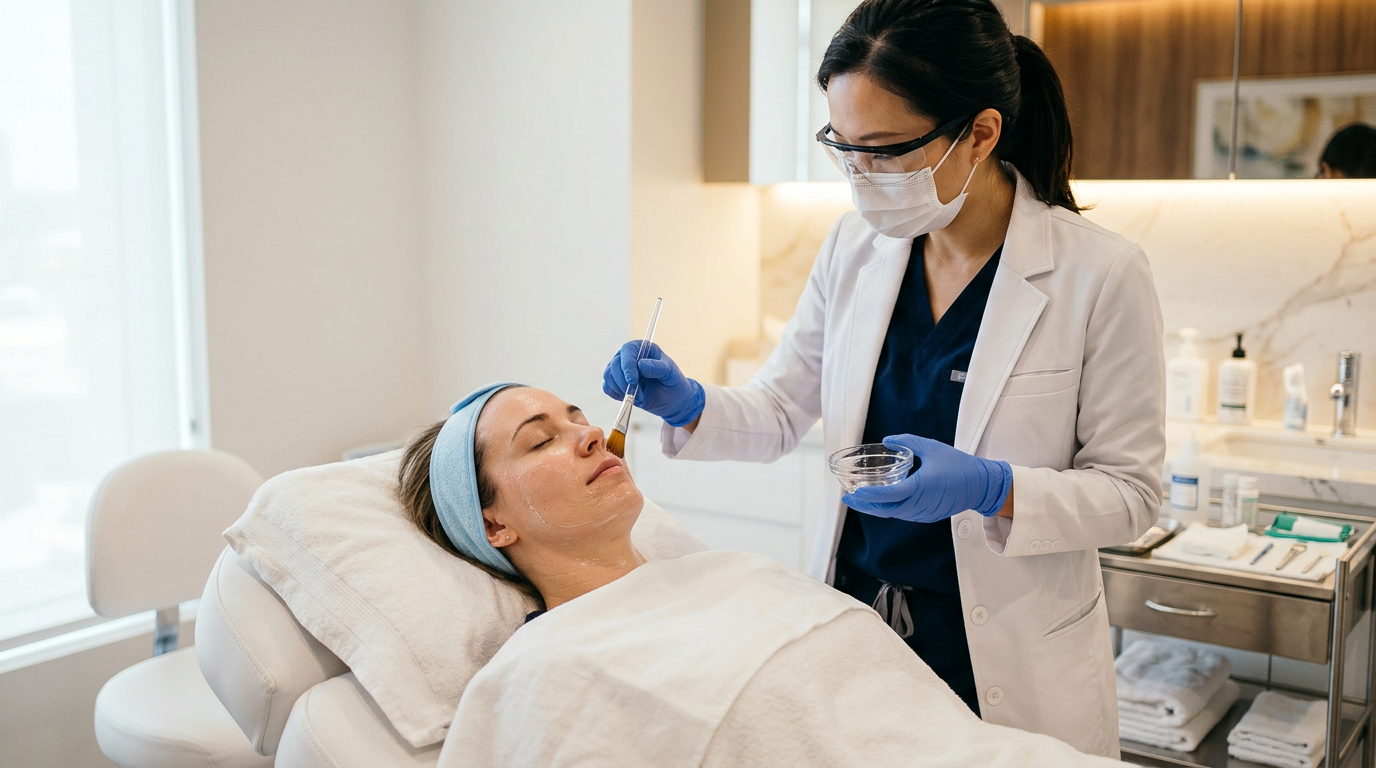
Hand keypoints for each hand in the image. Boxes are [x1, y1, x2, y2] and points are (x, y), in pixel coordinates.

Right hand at [602, 341, 704, 427]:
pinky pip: (608, 388)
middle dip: (623, 382)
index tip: (633, 381)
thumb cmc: (673, 382)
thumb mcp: (671, 373)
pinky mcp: (617, 384)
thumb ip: (657, 367)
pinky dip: (617, 395)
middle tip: (637, 396)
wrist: (673, 400)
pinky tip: (631, 399)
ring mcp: (621, 370)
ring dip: (621, 390)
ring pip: (608, 376)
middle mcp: (628, 357)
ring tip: (638, 399)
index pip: (627, 351)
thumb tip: (640, 365)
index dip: (627, 366)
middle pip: (614, 365)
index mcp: (642, 348)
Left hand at [843, 434, 1011, 523]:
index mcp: (922, 487)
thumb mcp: (931, 447)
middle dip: (865, 505)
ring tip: (860, 500)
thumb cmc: (958, 465)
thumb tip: (888, 439)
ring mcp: (924, 513)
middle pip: (887, 509)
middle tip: (848, 498)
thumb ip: (908, 441)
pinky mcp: (928, 516)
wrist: (981, 485)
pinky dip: (890, 509)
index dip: (870, 496)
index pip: (890, 495)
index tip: (854, 493)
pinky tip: (881, 502)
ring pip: (894, 514)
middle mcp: (921, 504)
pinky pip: (904, 514)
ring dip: (876, 508)